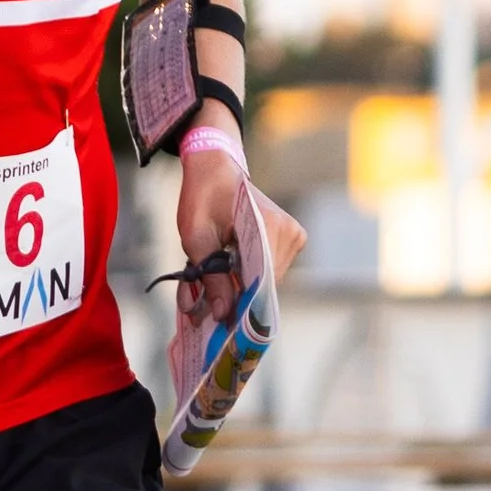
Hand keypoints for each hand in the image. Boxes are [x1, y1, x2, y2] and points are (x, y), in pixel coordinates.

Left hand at [174, 141, 305, 330]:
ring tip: (208, 282)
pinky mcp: (290, 239)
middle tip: (199, 305)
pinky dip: (245, 275)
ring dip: (238, 286)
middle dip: (233, 298)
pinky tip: (224, 269)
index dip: (238, 306)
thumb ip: (210, 277)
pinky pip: (268, 270)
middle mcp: (290, 233)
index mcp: (270, 227)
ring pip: (266, 281)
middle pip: (264, 285)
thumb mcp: (196, 237)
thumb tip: (222, 315)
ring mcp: (294, 236)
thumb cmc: (202, 197)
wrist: (215, 167)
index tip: (216, 323)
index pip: (260, 283)